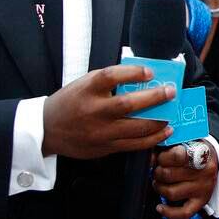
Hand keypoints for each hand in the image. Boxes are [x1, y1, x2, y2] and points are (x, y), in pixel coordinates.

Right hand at [42, 65, 174, 158]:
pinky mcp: (105, 147)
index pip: (111, 76)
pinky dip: (152, 138)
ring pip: (135, 128)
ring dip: (158, 121)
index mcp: (87, 89)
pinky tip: (164, 131)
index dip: (132, 72)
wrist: (47, 129)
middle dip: (154, 98)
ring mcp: (100, 131)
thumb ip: (108, 81)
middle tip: (171, 91)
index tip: (149, 71)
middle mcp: (93, 110)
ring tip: (171, 115)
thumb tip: (142, 75)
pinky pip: (133, 144)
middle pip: (128, 104)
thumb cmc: (71, 102)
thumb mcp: (84, 84)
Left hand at [152, 143, 218, 218]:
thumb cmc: (194, 150)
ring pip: (171, 193)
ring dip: (160, 188)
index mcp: (200, 153)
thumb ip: (166, 148)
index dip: (162, 157)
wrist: (212, 159)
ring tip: (160, 183)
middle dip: (158, 172)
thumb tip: (149, 159)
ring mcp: (203, 188)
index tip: (160, 157)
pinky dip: (169, 212)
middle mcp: (204, 172)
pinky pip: (184, 213)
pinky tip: (160, 207)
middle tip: (159, 170)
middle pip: (169, 175)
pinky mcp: (201, 201)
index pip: (176, 156)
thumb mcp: (184, 142)